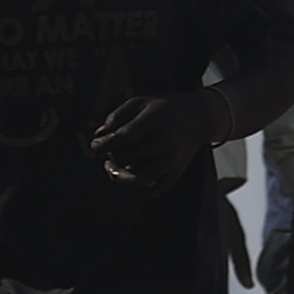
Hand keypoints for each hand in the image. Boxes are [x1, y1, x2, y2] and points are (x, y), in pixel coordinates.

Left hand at [92, 91, 214, 187]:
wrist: (198, 118)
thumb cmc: (162, 110)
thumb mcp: (139, 103)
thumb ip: (116, 117)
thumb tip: (98, 136)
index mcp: (155, 122)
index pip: (122, 138)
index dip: (103, 144)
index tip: (95, 146)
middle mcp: (165, 143)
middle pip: (126, 158)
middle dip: (111, 156)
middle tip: (111, 151)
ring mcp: (172, 160)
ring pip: (137, 180)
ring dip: (119, 177)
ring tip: (114, 169)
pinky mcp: (176, 173)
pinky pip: (151, 191)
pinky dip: (137, 188)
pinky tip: (131, 175)